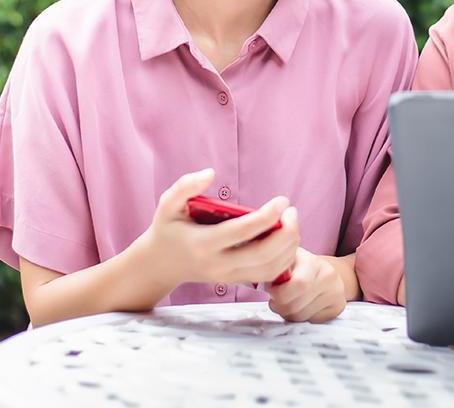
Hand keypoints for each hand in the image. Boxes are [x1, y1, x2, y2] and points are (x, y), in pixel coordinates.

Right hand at [140, 169, 299, 288]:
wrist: (161, 264)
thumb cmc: (167, 228)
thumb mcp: (167, 204)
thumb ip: (185, 186)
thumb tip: (210, 173)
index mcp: (202, 243)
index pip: (242, 231)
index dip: (267, 215)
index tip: (283, 200)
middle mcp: (218, 264)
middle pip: (263, 254)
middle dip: (286, 233)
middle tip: (292, 211)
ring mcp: (228, 276)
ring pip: (270, 269)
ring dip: (288, 246)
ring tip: (291, 222)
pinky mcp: (235, 281)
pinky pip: (268, 276)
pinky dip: (283, 259)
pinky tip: (285, 240)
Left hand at [265, 247, 347, 322]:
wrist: (325, 270)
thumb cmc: (297, 266)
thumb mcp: (285, 260)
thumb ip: (273, 269)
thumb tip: (257, 275)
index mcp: (313, 261)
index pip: (299, 285)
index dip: (279, 294)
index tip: (271, 291)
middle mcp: (329, 276)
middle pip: (296, 305)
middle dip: (280, 307)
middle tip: (276, 301)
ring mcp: (336, 293)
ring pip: (302, 317)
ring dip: (289, 314)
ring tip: (288, 302)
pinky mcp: (338, 307)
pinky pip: (311, 322)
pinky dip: (301, 318)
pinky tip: (302, 306)